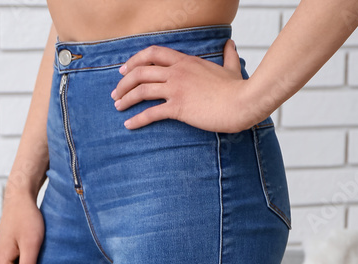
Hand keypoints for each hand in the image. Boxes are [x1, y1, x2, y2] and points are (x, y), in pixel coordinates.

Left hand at [110, 38, 255, 132]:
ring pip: (142, 90)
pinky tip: (128, 125)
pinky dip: (137, 119)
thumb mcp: (231, 68)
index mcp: (185, 61)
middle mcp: (177, 72)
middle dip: (124, 81)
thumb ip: (228, 56)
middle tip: (116, 92)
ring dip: (126, 98)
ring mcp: (177, 89)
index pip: (152, 54)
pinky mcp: (178, 107)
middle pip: (141, 71)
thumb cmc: (237, 89)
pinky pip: (151, 113)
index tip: (124, 70)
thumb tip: (231, 45)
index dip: (135, 60)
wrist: (241, 103)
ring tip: (117, 106)